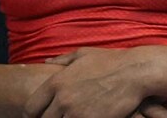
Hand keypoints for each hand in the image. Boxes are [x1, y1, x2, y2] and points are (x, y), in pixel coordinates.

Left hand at [23, 47, 166, 117]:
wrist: (134, 73)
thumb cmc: (110, 62)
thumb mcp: (82, 55)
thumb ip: (61, 60)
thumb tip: (46, 61)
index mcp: (56, 83)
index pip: (31, 107)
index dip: (31, 114)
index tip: (36, 116)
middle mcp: (63, 100)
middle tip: (55, 117)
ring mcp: (77, 113)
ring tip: (72, 116)